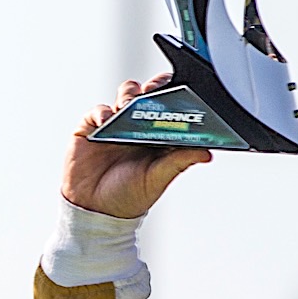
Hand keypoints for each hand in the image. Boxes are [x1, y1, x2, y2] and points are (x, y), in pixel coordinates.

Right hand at [60, 72, 211, 218]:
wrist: (94, 210)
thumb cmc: (128, 197)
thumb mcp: (157, 179)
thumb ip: (180, 162)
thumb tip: (207, 153)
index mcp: (156, 136)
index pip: (169, 106)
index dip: (173, 94)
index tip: (178, 88)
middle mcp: (136, 127)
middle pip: (147, 94)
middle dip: (151, 87)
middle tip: (153, 91)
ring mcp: (114, 126)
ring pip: (124, 96)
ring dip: (128, 95)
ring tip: (128, 106)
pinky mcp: (90, 129)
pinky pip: (97, 111)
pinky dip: (102, 112)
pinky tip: (107, 121)